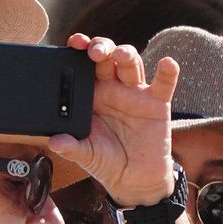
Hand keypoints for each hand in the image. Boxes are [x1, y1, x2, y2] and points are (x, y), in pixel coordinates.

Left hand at [48, 35, 178, 206]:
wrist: (134, 180)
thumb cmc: (107, 162)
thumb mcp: (86, 155)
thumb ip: (71, 147)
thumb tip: (54, 142)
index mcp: (91, 95)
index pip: (84, 66)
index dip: (80, 51)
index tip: (74, 43)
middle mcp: (113, 88)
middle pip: (107, 57)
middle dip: (101, 48)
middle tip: (94, 51)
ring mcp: (136, 93)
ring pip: (131, 64)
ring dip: (126, 54)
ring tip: (120, 54)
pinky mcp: (158, 104)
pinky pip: (164, 84)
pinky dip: (168, 72)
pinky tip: (167, 64)